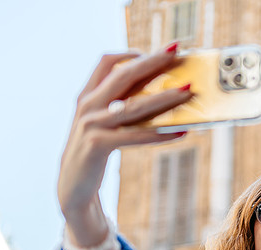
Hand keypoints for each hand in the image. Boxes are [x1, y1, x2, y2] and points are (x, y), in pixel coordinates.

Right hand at [58, 45, 193, 225]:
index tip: (157, 51)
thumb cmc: (95, 152)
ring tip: (188, 92)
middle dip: (152, 61)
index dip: (132, 52)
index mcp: (86, 95)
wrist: (72, 187)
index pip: (106, 62)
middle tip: (177, 51)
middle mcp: (87, 105)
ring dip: (164, 97)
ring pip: (134, 105)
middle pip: (123, 75)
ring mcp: (91, 124)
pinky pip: (137, 136)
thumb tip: (163, 95)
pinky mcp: (98, 144)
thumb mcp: (102, 123)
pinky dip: (161, 134)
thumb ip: (122, 106)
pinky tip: (182, 132)